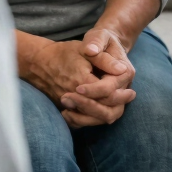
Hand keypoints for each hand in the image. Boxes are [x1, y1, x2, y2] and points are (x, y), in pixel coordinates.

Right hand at [15, 33, 135, 128]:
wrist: (40, 62)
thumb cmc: (64, 53)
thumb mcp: (85, 49)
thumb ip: (104, 60)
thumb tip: (122, 69)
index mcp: (81, 81)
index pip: (106, 94)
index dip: (120, 93)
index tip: (131, 91)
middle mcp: (73, 97)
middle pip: (101, 112)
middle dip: (117, 106)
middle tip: (130, 97)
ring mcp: (67, 105)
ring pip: (92, 119)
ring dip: (108, 113)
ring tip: (121, 105)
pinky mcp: (64, 109)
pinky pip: (80, 122)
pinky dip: (93, 119)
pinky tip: (103, 111)